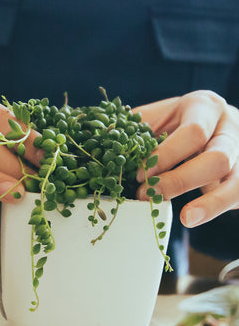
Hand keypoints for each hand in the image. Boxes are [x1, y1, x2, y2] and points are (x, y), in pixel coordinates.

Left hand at [135, 90, 238, 227]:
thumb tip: (99, 142)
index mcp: (205, 107)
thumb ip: (139, 128)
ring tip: (182, 217)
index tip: (138, 174)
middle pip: (216, 158)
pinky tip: (192, 218)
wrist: (222, 128)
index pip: (192, 133)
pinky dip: (213, 209)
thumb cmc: (182, 125)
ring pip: (232, 180)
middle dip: (179, 181)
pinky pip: (235, 196)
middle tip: (146, 194)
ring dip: (205, 202)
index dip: (164, 156)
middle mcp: (229, 126)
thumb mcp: (163, 118)